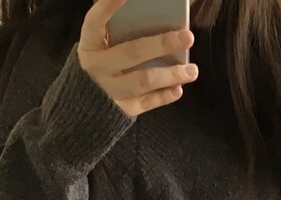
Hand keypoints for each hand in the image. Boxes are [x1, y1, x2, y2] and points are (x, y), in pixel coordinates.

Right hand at [78, 0, 197, 115]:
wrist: (87, 104)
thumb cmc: (103, 61)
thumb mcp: (101, 43)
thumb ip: (118, 26)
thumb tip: (147, 9)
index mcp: (90, 44)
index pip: (95, 21)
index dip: (109, 6)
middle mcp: (97, 67)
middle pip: (132, 52)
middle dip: (162, 44)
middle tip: (188, 36)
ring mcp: (109, 90)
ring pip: (143, 80)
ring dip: (170, 74)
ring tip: (192, 70)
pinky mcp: (121, 109)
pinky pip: (146, 103)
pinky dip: (163, 96)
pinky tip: (178, 89)